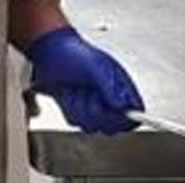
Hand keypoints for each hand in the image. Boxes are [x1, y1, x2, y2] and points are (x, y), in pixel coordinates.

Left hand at [26, 27, 143, 134]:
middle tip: (92, 95)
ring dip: (81, 108)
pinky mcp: (78, 113)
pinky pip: (76, 121)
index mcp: (121, 88)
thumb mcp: (96, 67)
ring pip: (92, 126)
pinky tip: (69, 94)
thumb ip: (110, 88)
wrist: (50, 54)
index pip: (135, 113)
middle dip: (99, 114)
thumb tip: (122, 105)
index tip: (115, 111)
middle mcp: (109, 101)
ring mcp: (93, 108)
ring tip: (78, 90)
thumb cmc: (75, 54)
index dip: (127, 117)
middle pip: (113, 126)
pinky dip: (70, 108)